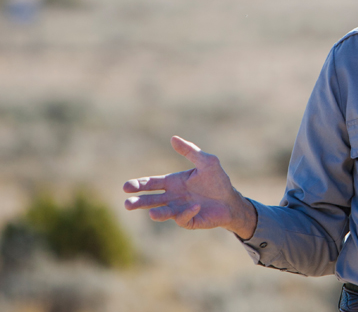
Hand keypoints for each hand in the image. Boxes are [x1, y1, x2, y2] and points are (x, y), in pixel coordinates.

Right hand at [123, 136, 256, 238]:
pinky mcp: (189, 220)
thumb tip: (173, 138)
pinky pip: (183, 218)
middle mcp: (173, 197)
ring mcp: (179, 210)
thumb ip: (190, 151)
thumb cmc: (218, 180)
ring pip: (162, 213)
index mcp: (173, 182)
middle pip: (151, 200)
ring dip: (157, 213)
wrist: (231, 200)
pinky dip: (186, 212)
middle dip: (139, 202)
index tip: (126, 186)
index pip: (151, 183)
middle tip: (127, 204)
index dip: (138, 185)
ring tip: (151, 214)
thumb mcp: (206, 162)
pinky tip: (195, 206)